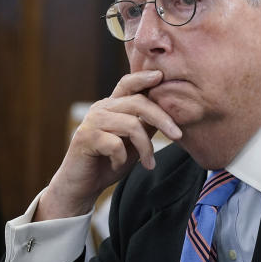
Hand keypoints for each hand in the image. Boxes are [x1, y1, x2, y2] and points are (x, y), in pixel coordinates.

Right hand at [36, 70, 182, 219]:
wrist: (82, 185)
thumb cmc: (109, 162)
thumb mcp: (133, 143)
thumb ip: (146, 126)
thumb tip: (170, 112)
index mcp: (112, 106)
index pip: (128, 83)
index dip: (143, 77)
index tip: (161, 76)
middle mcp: (101, 109)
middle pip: (138, 103)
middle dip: (162, 119)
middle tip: (178, 135)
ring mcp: (92, 122)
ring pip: (131, 125)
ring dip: (145, 147)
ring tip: (149, 163)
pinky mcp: (85, 138)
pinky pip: (115, 144)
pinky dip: (122, 158)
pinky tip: (117, 164)